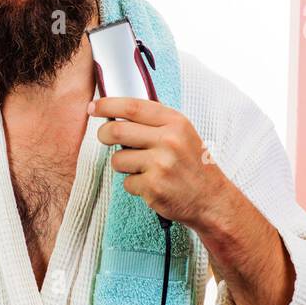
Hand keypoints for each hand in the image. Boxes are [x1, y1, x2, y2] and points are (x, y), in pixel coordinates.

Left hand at [88, 96, 233, 228]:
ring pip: (117, 159)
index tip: (93, 107)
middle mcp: (168, 141)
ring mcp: (160, 165)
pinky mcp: (153, 187)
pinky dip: (134, 185)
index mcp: (175, 123)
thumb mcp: (182, 133)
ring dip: (122, 165)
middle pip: (116, 131)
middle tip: (104, 137)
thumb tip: (117, 112)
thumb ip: (155, 122)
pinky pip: (126, 183)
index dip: (107, 105)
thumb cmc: (193, 165)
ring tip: (142, 169)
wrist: (211, 199)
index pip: (133, 107)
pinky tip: (152, 185)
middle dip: (103, 134)